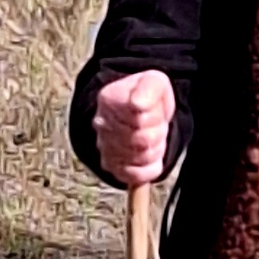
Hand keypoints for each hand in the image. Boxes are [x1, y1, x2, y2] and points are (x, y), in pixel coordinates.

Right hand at [95, 69, 174, 186]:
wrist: (139, 110)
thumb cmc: (146, 96)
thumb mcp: (152, 82)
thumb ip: (147, 88)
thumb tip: (137, 104)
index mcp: (109, 101)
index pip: (139, 117)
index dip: (155, 114)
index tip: (153, 107)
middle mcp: (101, 126)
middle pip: (141, 140)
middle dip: (157, 132)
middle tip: (154, 123)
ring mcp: (105, 148)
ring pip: (141, 157)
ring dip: (155, 148)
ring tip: (151, 136)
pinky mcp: (112, 167)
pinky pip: (136, 176)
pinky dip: (150, 168)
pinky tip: (150, 155)